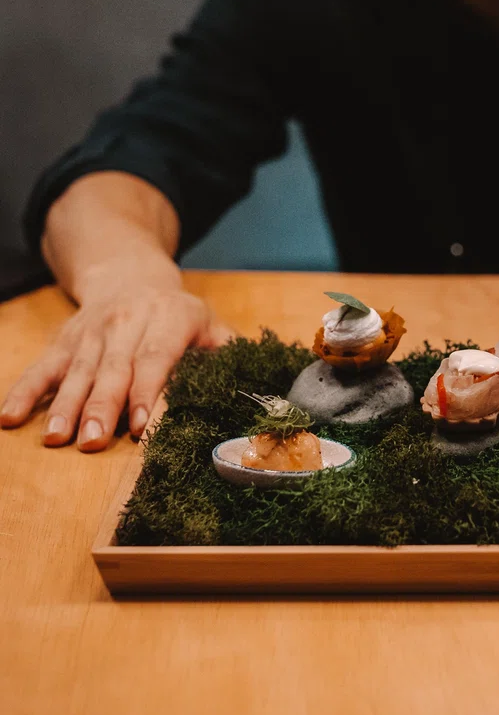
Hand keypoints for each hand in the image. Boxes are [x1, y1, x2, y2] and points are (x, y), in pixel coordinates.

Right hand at [0, 278, 232, 450]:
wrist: (130, 274)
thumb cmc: (177, 315)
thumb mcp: (210, 325)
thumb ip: (227, 354)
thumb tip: (259, 391)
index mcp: (169, 319)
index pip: (155, 358)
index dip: (146, 391)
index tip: (137, 426)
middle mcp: (127, 322)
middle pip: (112, 368)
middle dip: (102, 405)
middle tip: (93, 440)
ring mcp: (92, 332)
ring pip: (76, 371)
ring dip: (64, 406)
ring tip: (55, 438)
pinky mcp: (65, 341)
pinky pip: (43, 368)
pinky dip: (25, 392)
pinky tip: (9, 418)